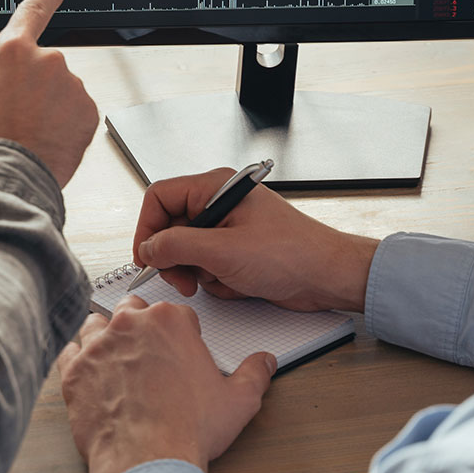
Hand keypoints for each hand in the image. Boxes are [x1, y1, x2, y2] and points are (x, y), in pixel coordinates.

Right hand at [0, 0, 98, 186]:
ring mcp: (72, 85)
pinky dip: (65, 125)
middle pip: (43, 67)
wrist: (5, 179)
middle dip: (33, 88)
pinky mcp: (88, 112)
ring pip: (62, 92)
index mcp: (11, 51)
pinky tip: (46, 141)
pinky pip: (77, 113)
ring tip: (28, 134)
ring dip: (50, 108)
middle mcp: (47, 61)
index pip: (33, 11)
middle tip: (15, 116)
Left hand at [57, 295, 275, 472]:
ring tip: (117, 358)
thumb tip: (265, 362)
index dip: (181, 332)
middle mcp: (129, 324)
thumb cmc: (189, 429)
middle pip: (132, 308)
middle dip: (140, 324)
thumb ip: (254, 374)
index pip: (176, 312)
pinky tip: (90, 372)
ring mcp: (97, 345)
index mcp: (170, 321)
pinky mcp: (73, 370)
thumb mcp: (238, 401)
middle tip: (149, 352)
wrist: (147, 460)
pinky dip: (77, 359)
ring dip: (105, 336)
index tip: (181, 350)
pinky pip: (69, 351)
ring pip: (96, 324)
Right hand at [133, 168, 379, 311]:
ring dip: (197, 273)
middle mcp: (219, 204)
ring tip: (219, 280)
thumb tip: (148, 248)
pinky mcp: (236, 252)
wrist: (328, 277)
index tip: (146, 257)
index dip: (147, 228)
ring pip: (186, 252)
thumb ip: (177, 246)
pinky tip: (238, 284)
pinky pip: (206, 266)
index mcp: (216, 188)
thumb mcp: (224, 251)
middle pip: (170, 227)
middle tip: (182, 279)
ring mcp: (227, 229)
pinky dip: (216, 280)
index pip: (160, 197)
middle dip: (174, 258)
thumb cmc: (292, 254)